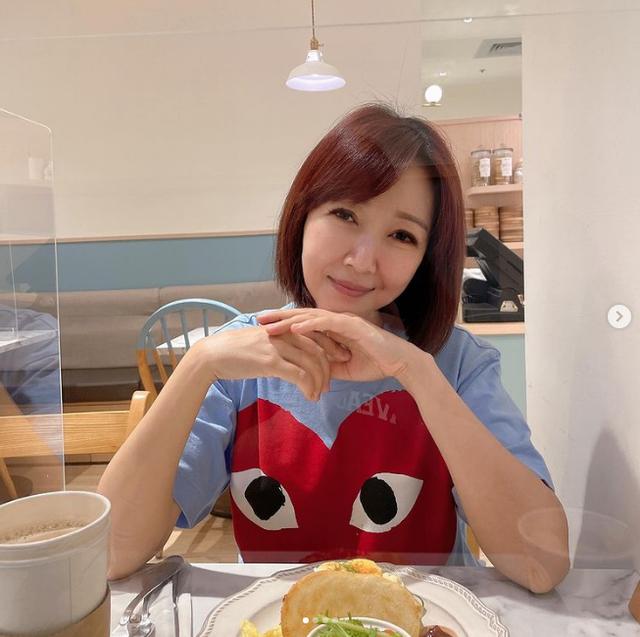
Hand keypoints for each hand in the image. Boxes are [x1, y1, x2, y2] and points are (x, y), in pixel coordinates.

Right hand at [197, 325, 349, 400]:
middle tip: (330, 384)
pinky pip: (299, 375)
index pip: (316, 334)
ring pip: (311, 363)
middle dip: (328, 368)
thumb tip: (291, 356)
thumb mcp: (262, 341)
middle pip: (318, 349)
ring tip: (319, 394)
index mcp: (284, 327)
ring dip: (320, 381)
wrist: (213, 354)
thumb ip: (279, 344)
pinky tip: (310, 396)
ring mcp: (278, 346)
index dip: (331, 347)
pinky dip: (309, 387)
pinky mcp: (270, 362)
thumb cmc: (235, 350)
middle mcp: (284, 333)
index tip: (339, 360)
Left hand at [257, 308, 415, 382]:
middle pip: (303, 315)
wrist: (399, 363)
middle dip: (279, 317)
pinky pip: (327, 323)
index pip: (304, 323)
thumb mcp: (342, 368)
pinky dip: (310, 324)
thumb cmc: (375, 363)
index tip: (264, 327)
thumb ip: (325, 365)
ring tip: (270, 324)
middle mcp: (337, 320)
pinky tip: (294, 327)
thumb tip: (307, 371)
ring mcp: (344, 320)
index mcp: (334, 328)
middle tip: (257, 319)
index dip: (284, 324)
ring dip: (289, 320)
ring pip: (311, 317)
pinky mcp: (353, 325)